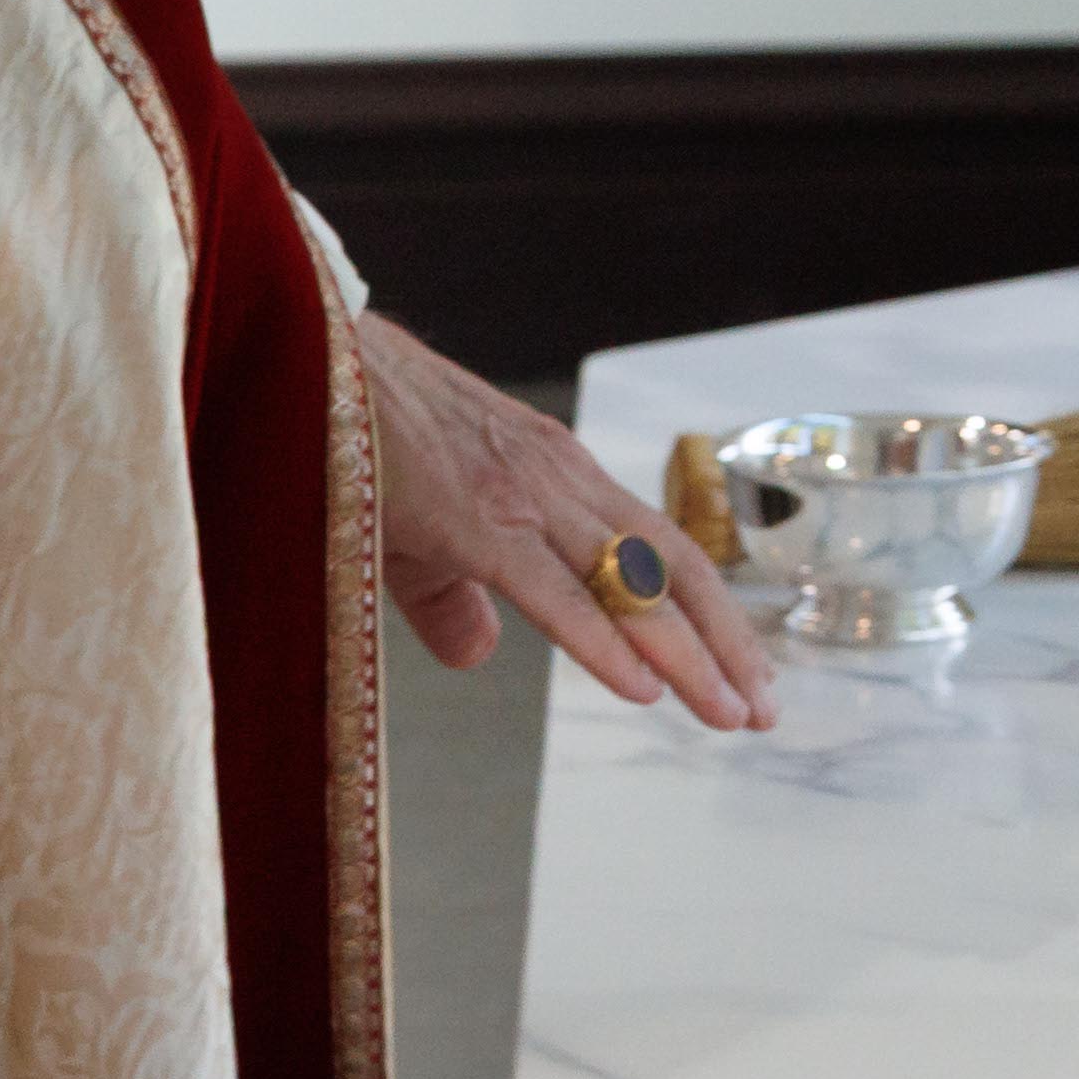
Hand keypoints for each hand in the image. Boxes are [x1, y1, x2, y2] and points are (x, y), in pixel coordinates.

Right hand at [352, 313, 773, 729]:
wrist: (315, 364)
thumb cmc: (365, 442)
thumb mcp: (420, 532)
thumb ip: (454, 599)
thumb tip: (480, 655)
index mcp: (561, 478)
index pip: (662, 553)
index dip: (711, 616)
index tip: (746, 675)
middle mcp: (563, 483)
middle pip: (672, 570)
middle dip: (726, 644)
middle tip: (763, 711)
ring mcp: (527, 497)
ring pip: (632, 584)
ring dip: (690, 655)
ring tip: (731, 714)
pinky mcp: (478, 520)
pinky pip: (555, 591)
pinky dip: (605, 640)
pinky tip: (644, 687)